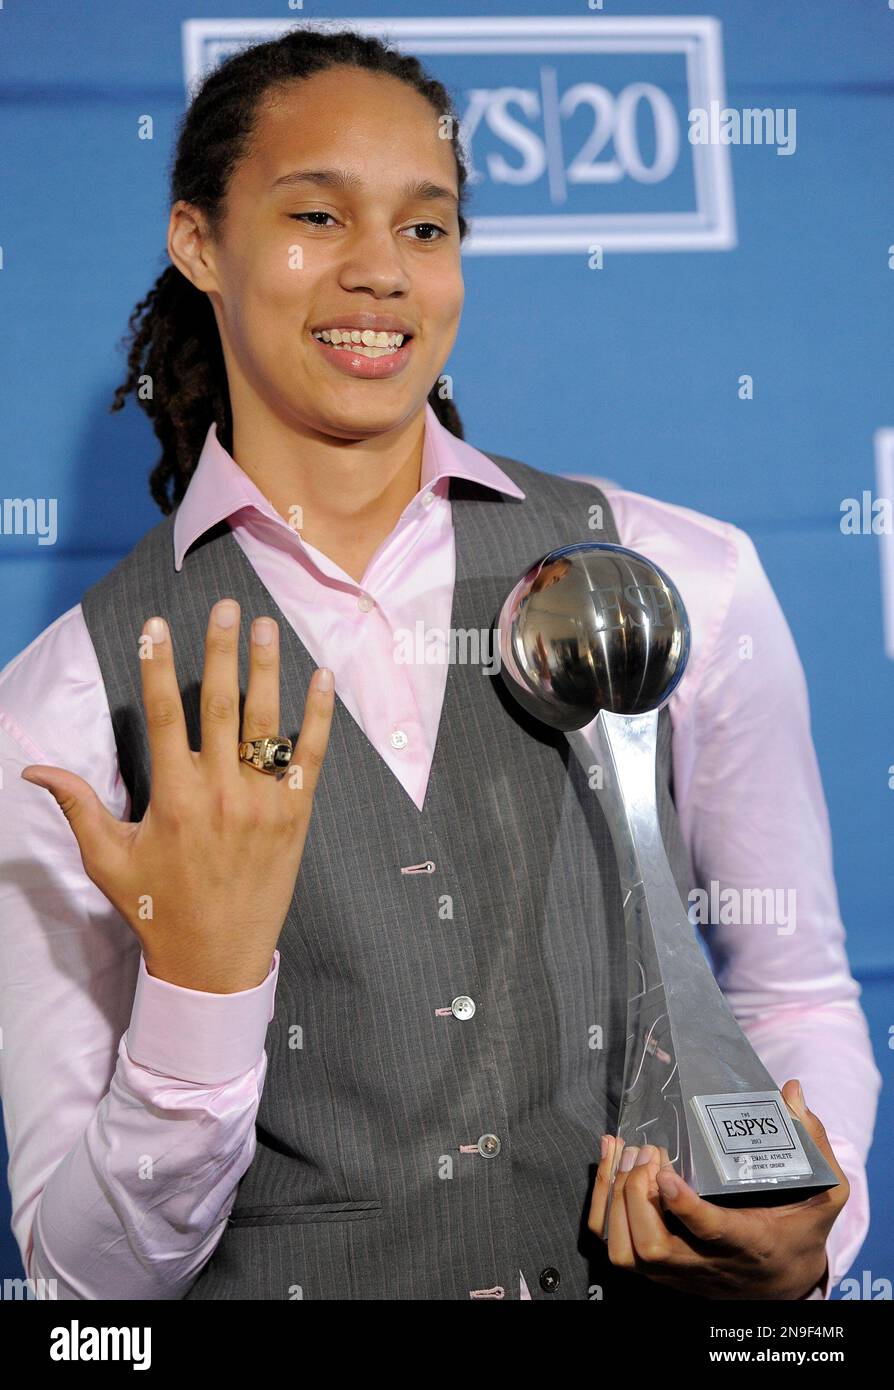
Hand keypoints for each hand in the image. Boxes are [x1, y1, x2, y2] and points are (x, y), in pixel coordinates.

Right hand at [21, 599, 333, 993]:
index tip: (156, 624)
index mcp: (174, 796)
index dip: (157, 663)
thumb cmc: (159, 908)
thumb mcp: (108, 859)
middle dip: (222, 650)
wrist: (216, 960)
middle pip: (220, 705)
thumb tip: (34, 769)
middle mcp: (220, 792)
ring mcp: (263, 803)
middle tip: (228, 606)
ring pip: (267, 723)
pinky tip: (323, 678)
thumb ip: (77, 806)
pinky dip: (319, 716)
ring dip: (267, 670)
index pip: (165, 714)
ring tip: (268, 626)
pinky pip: (311, 757)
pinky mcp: (295, 816)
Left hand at [588, 1079, 848, 1298]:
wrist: (782, 1280)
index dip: (683, 1207)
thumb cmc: (799, 1227)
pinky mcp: (654, 1269)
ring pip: (625, 1252)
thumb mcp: (823, 1192)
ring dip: (615, 1198)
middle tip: (649, 1152)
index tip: (667, 1173)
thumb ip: (812, 1143)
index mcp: (749, 1243)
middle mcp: (706, 1264)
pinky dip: (601, 1201)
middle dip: (638, 1194)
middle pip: (652, 1246)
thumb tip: (793, 1091)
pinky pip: (613, 1245)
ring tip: (628, 1153)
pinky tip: (609, 1157)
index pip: (710, 1233)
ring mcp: (675, 1271)